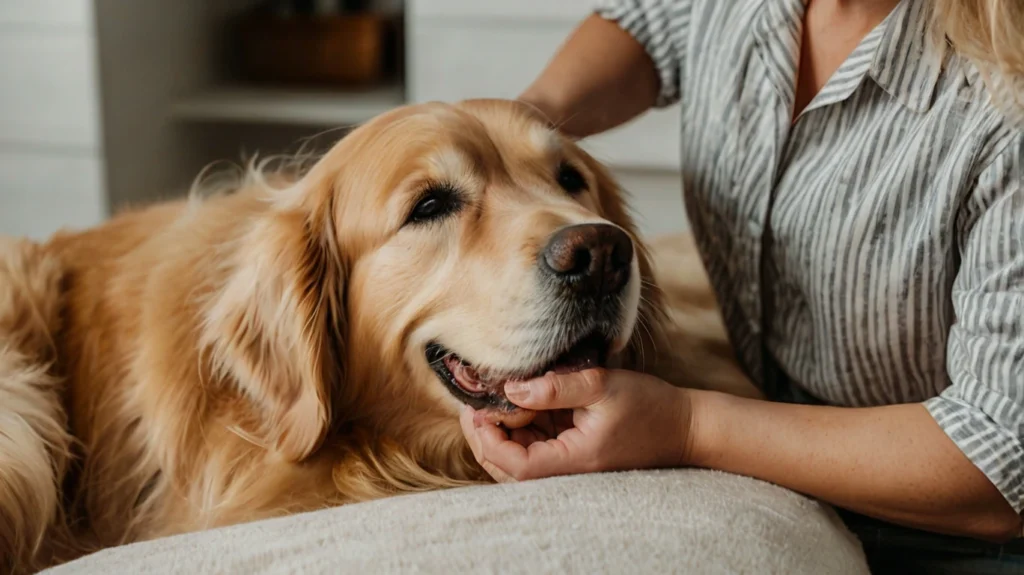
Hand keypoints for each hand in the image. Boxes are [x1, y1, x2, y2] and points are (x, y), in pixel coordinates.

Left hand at [459, 368, 693, 481]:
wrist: (685, 425)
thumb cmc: (650, 406)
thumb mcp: (601, 386)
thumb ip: (555, 387)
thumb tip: (512, 389)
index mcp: (572, 460)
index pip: (513, 464)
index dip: (488, 439)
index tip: (477, 408)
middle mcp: (566, 469)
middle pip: (507, 465)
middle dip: (485, 434)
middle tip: (472, 399)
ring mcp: (568, 462)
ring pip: (517, 454)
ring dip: (501, 429)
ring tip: (490, 395)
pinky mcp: (571, 450)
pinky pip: (535, 443)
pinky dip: (520, 424)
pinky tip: (516, 398)